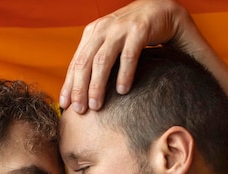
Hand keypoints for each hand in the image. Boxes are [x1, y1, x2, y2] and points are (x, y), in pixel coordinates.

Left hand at [59, 0, 193, 112]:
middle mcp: (103, 29)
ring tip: (96, 105)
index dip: (69, 85)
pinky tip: (122, 90)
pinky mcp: (139, 29)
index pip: (76, 63)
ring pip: (102, 60)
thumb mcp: (111, 44)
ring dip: (97, 85)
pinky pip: (128, 55)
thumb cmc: (135, 34)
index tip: (65, 105)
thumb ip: (98, 60)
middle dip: (79, 88)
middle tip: (80, 110)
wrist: (162, 9)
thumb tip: (83, 91)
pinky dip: (124, 74)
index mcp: (93, 34)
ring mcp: (120, 28)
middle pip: (85, 62)